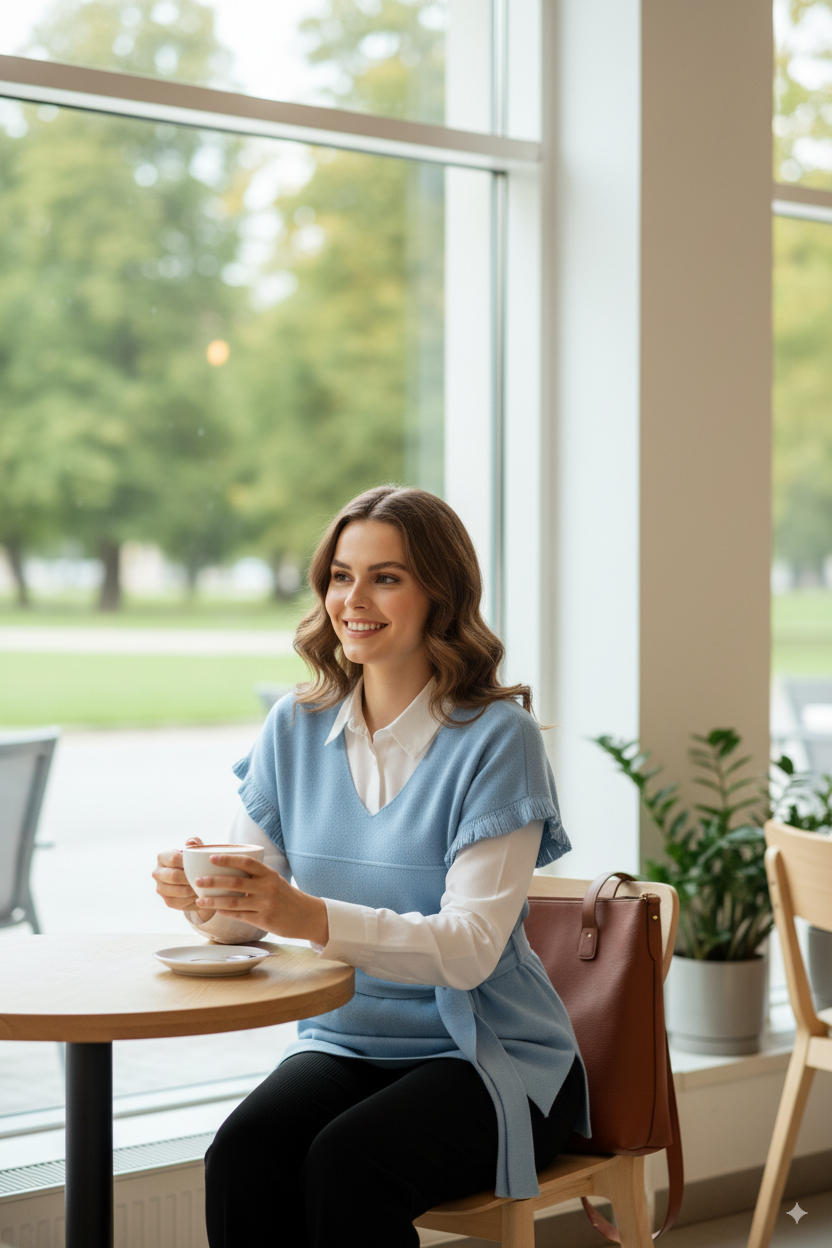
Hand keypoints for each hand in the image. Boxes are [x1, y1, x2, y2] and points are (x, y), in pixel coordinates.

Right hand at [152, 836, 203, 911]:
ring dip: (194, 889)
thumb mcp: (194, 851)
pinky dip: (194, 899)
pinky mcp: (168, 901)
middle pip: (174, 876)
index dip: (188, 862)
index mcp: (162, 857)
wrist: (190, 881)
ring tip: (207, 887)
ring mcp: (161, 888)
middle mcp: (157, 873)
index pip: (174, 858)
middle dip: (191, 878)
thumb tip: (192, 842)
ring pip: (179, 890)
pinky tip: (202, 895)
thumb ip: (194, 844)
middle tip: (206, 878)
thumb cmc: (193, 862)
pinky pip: (182, 901)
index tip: (201, 864)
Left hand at [193, 853, 328, 945]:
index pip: (246, 862)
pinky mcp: (264, 921)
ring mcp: (265, 905)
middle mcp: (267, 888)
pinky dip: (226, 913)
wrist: (306, 916)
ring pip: (234, 902)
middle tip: (198, 881)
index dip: (228, 859)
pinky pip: (240, 916)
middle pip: (235, 883)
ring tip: (200, 900)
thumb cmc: (286, 896)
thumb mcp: (275, 880)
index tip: (212, 858)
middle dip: (213, 882)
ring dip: (214, 901)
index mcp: (269, 874)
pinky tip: (216, 911)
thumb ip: (256, 876)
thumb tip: (228, 871)